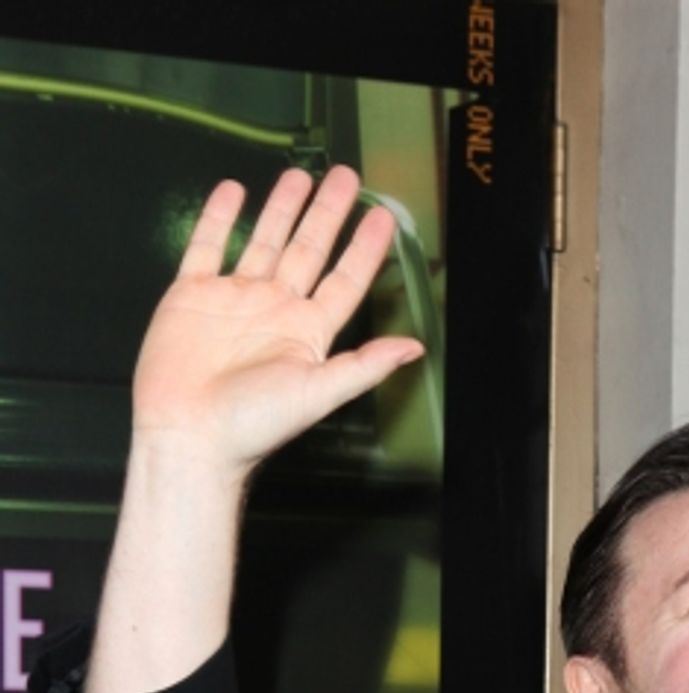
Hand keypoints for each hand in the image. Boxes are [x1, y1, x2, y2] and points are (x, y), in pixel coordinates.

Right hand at [131, 164, 422, 476]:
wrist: (190, 435)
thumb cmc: (254, 424)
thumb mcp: (319, 393)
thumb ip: (365, 366)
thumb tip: (414, 348)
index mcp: (306, 332)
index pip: (344, 280)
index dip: (364, 249)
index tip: (381, 216)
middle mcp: (274, 310)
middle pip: (308, 251)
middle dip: (326, 214)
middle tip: (345, 176)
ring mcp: (233, 300)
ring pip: (263, 242)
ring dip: (282, 209)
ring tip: (299, 176)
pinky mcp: (192, 296)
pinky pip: (207, 247)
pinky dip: (218, 218)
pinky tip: (233, 191)